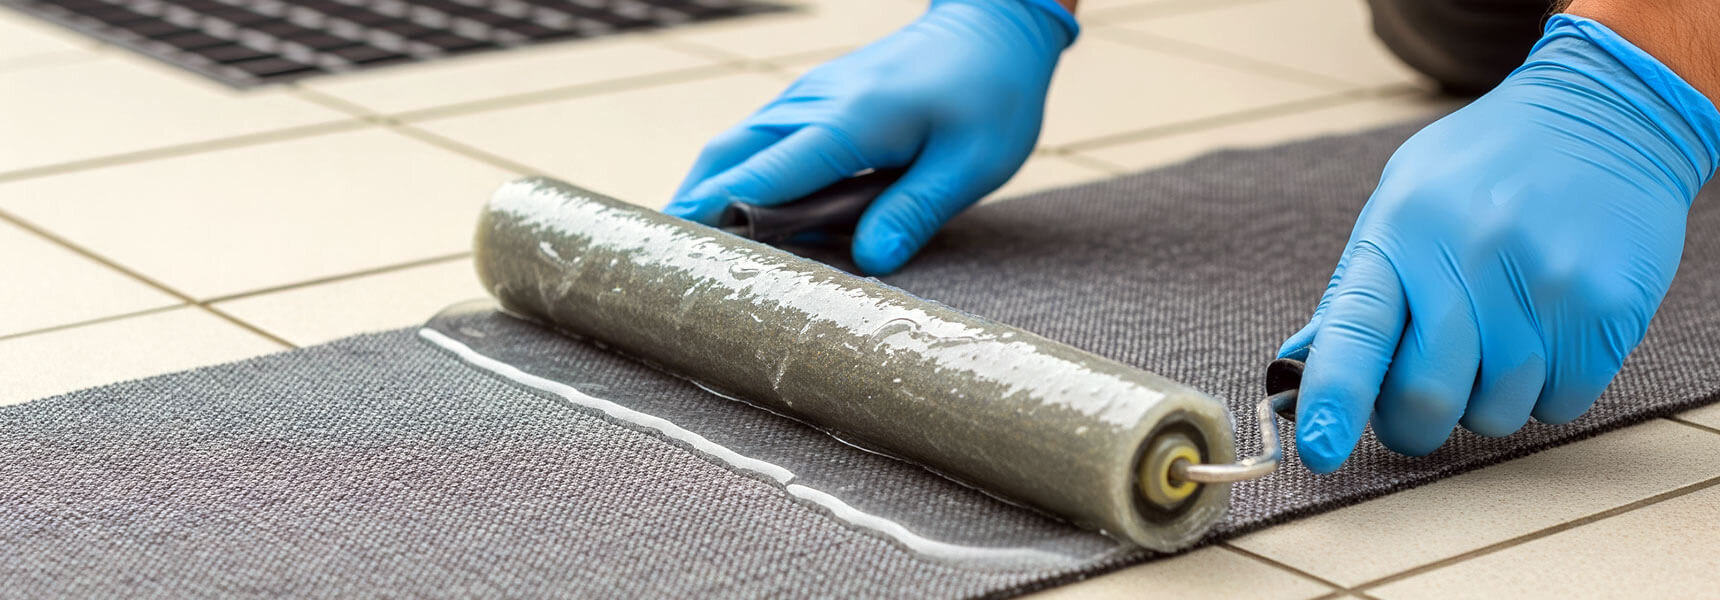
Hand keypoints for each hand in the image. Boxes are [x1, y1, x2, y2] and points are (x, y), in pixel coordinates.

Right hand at [663, 0, 1076, 274]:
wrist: (992, 27)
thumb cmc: (991, 94)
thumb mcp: (970, 163)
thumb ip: (914, 212)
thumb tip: (870, 262)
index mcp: (849, 121)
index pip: (765, 176)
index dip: (721, 218)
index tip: (683, 257)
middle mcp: (812, 105)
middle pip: (726, 156)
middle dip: (692, 207)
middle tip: (665, 264)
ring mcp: (808, 98)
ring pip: (735, 146)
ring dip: (708, 191)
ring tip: (687, 250)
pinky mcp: (814, 101)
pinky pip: (760, 141)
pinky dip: (736, 176)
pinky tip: (736, 216)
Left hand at [1279, 15, 1719, 472]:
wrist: (1605, 116)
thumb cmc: (1482, 172)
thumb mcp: (1401, 203)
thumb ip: (1355, 290)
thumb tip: (1299, 367)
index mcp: (1404, 232)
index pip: (1357, 331)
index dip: (1334, 398)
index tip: (1318, 449)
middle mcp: (1472, 259)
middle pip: (1427, 397)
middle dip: (1411, 423)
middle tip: (1415, 404)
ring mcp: (1544, 287)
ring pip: (1495, 413)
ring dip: (1484, 401)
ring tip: (1495, 339)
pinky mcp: (1605, 310)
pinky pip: (1559, 405)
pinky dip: (1545, 391)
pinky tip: (1545, 333)